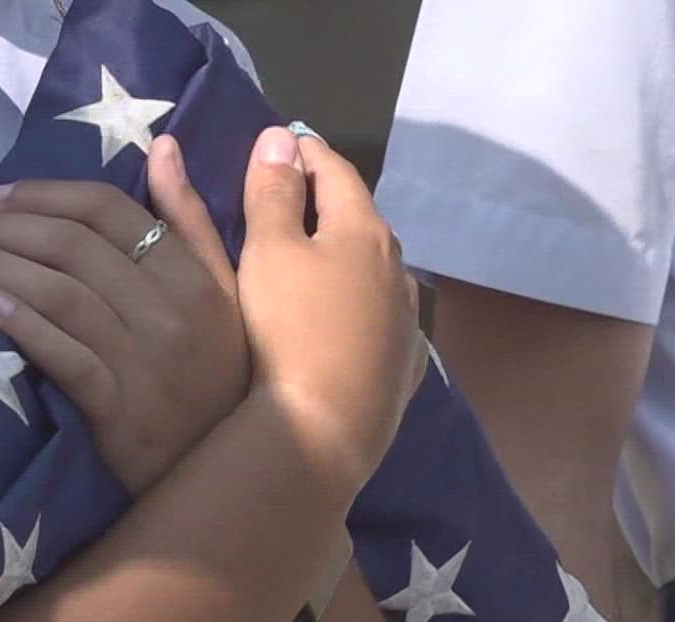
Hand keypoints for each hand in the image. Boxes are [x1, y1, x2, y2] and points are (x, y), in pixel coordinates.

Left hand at [0, 137, 249, 495]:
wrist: (225, 474)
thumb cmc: (217, 377)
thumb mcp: (224, 292)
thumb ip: (190, 219)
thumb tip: (162, 146)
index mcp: (193, 274)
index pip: (110, 210)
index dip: (45, 195)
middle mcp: (171, 310)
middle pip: (73, 247)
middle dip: (4, 229)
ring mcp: (145, 361)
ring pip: (60, 294)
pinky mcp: (120, 411)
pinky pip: (65, 356)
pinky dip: (25, 325)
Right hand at [236, 127, 426, 493]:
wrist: (326, 430)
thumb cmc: (290, 330)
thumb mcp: (269, 252)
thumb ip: (274, 193)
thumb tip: (282, 138)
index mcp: (363, 230)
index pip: (336, 172)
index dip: (306, 153)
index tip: (283, 142)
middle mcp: (396, 267)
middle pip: (361, 218)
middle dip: (329, 201)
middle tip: (295, 194)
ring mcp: (405, 319)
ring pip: (377, 270)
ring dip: (349, 254)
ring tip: (318, 257)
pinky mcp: (402, 365)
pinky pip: (382, 316)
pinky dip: (362, 302)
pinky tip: (349, 317)